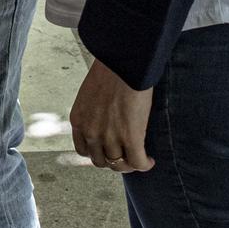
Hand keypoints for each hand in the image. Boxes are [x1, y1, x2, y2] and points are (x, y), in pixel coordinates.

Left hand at [71, 58, 154, 172]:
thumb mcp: (90, 93)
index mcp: (78, 120)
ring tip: (139, 158)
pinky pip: (137, 161)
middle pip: (100, 161)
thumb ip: (93, 110)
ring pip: (118, 164)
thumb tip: (106, 117)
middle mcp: (91, 132)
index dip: (97, 153)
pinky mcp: (131, 138)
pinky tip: (150, 160)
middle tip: (125, 155)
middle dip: (112, 160)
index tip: (107, 151)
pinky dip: (144, 164)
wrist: (124, 62)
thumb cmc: (110, 70)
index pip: (83, 150)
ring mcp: (110, 137)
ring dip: (129, 164)